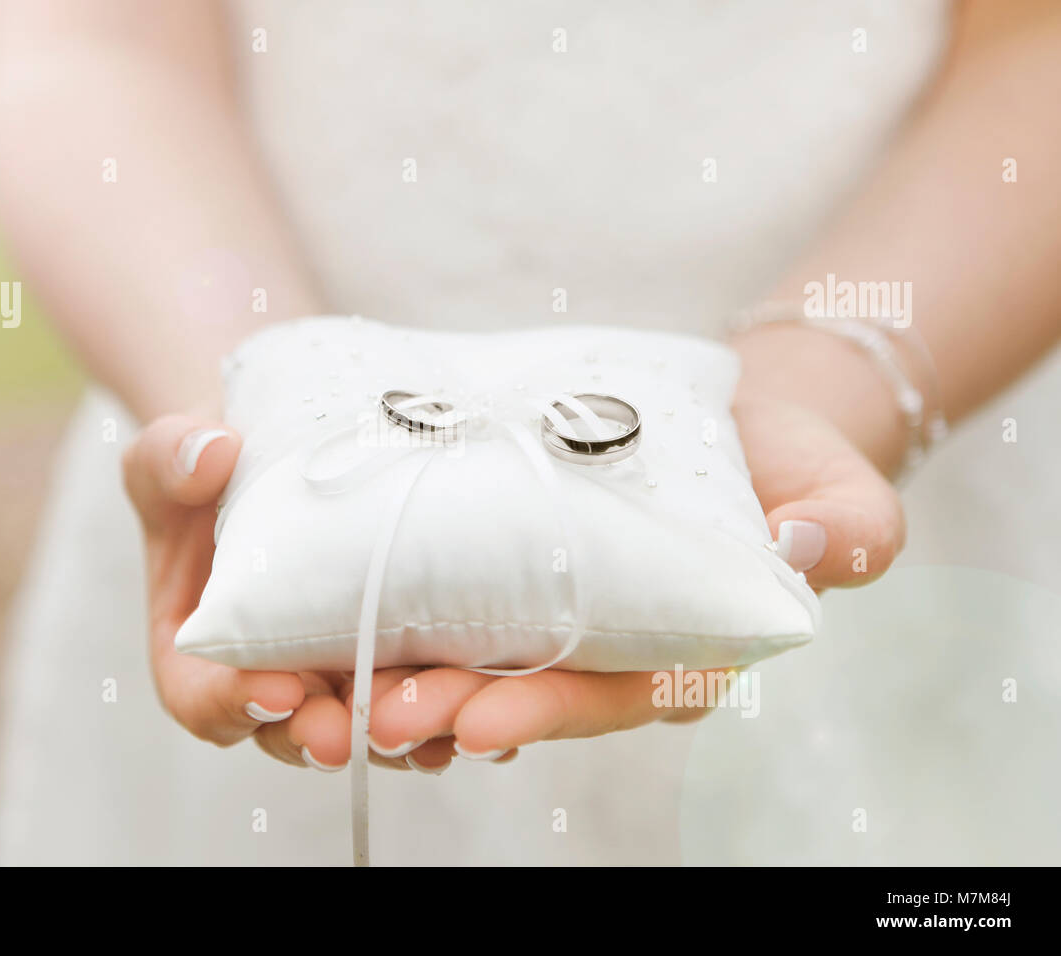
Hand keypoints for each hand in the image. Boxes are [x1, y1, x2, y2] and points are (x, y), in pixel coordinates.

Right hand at [123, 412, 418, 771]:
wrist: (272, 461)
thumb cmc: (210, 470)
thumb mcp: (170, 457)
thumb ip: (171, 459)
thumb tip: (211, 454)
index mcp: (200, 652)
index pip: (203, 699)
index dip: (235, 704)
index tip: (275, 689)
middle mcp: (270, 677)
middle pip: (293, 731)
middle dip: (326, 734)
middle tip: (355, 730)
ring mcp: (336, 675)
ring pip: (366, 727)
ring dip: (399, 734)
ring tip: (433, 729)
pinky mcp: (394, 658)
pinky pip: (421, 697)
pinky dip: (449, 708)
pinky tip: (486, 703)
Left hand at [360, 351, 906, 766]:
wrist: (730, 419)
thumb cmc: (787, 460)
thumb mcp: (838, 484)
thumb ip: (851, 525)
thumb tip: (811, 543)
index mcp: (684, 650)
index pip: (615, 696)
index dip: (549, 712)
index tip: (481, 720)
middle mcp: (609, 649)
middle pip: (526, 693)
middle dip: (453, 709)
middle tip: (384, 710)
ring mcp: (553, 614)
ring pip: (474, 664)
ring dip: (409, 682)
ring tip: (342, 687)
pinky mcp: (506, 571)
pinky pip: (448, 610)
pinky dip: (397, 622)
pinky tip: (341, 627)